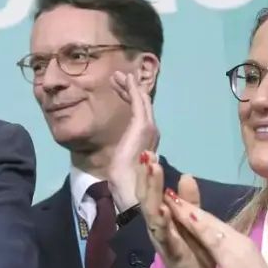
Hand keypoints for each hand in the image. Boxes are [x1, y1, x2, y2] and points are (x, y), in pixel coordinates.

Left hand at [107, 72, 159, 212]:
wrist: (129, 192)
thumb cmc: (124, 183)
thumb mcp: (122, 161)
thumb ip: (125, 151)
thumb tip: (123, 149)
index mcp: (145, 140)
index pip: (138, 113)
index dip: (129, 98)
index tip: (118, 86)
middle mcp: (151, 132)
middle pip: (141, 104)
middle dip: (129, 89)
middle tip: (117, 76)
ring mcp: (149, 129)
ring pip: (141, 100)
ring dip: (129, 86)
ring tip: (118, 75)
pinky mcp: (143, 127)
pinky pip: (139, 102)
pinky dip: (133, 89)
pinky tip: (126, 79)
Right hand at [136, 154, 214, 267]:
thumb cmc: (193, 253)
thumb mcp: (193, 221)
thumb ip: (189, 201)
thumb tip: (187, 175)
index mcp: (161, 216)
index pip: (151, 190)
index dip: (148, 172)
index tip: (147, 150)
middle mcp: (155, 224)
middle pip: (146, 196)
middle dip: (145, 175)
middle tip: (145, 155)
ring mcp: (161, 237)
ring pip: (151, 209)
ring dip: (151, 189)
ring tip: (151, 169)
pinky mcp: (170, 251)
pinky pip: (163, 233)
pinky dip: (161, 219)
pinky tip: (161, 206)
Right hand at [165, 197, 267, 267]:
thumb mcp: (233, 264)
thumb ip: (214, 240)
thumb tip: (193, 215)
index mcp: (231, 238)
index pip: (204, 218)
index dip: (185, 208)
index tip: (166, 195)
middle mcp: (233, 237)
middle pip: (206, 219)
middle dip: (186, 208)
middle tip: (165, 196)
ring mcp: (235, 247)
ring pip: (208, 227)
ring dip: (191, 217)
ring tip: (174, 208)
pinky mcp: (233, 257)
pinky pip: (211, 237)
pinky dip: (198, 230)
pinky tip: (193, 231)